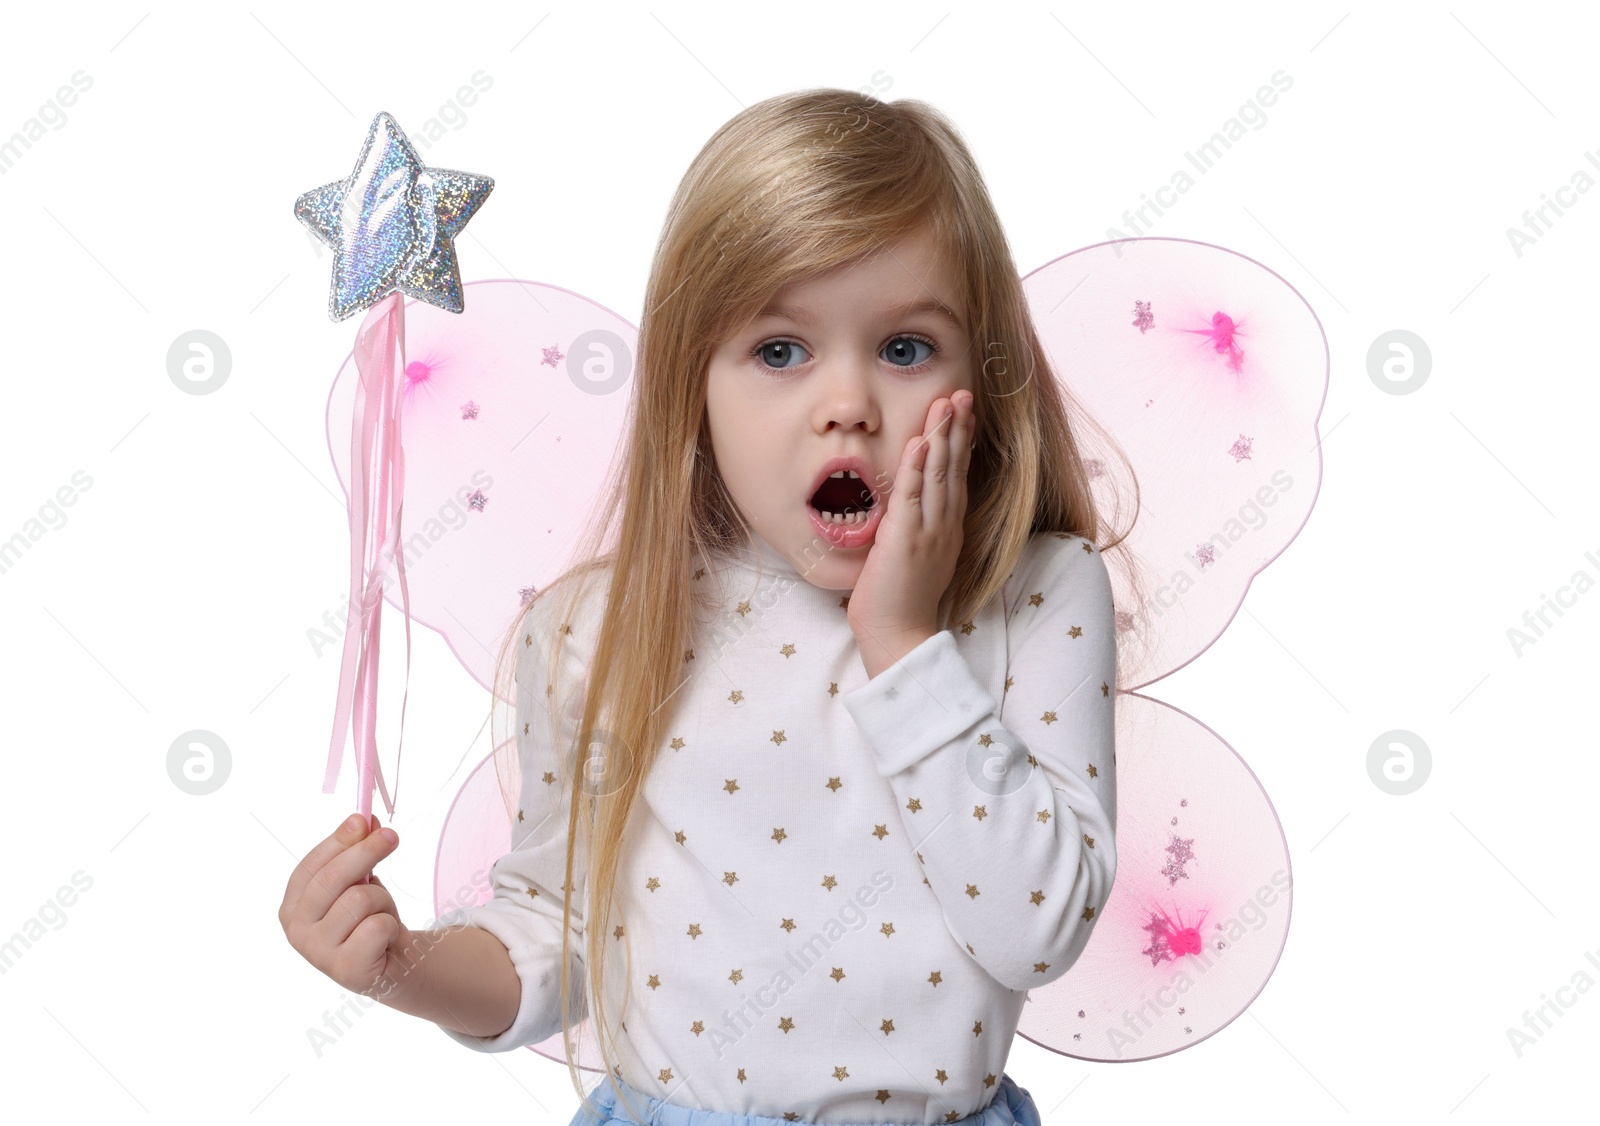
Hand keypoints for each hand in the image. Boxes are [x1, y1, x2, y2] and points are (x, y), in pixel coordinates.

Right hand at [279, 813, 420, 1000]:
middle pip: (333, 878)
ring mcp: (317, 952)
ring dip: (383, 900)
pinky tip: (385, 938)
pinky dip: (390, 925)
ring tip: (382, 914)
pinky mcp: (344, 968)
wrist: (392, 964)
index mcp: (293, 905)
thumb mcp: (362, 881)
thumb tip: (366, 819)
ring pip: (360, 899)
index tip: (363, 819)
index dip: (338, 840)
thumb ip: (358, 851)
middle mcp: (296, 929)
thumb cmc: (369, 918)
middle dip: (367, 851)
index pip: (312, 865)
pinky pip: (377, 926)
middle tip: (392, 837)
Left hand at [849, 390, 972, 676]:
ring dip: (942, 436)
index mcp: (946, 530)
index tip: (964, 414)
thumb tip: (903, 511)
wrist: (898, 637)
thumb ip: (912, 531)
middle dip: (958, 428)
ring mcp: (928, 532)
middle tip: (962, 394)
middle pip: (954, 468)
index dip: (960, 444)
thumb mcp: (912, 558)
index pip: (957, 478)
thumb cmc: (898, 603)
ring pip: (939, 475)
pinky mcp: (906, 539)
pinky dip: (918, 466)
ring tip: (947, 402)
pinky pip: (913, 495)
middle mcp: (944, 526)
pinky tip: (920, 441)